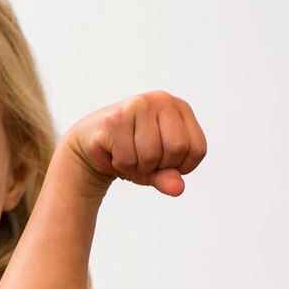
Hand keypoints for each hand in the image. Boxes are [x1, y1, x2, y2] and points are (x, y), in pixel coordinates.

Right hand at [63, 91, 206, 196]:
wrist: (91, 147)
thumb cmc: (131, 154)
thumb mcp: (156, 170)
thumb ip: (169, 178)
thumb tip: (178, 188)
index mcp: (180, 108)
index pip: (197, 149)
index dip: (181, 167)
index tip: (164, 163)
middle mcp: (161, 99)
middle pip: (177, 148)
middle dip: (159, 166)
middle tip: (143, 160)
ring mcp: (137, 105)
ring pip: (151, 154)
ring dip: (137, 167)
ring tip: (128, 155)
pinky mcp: (115, 117)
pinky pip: (128, 157)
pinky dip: (121, 164)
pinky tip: (114, 152)